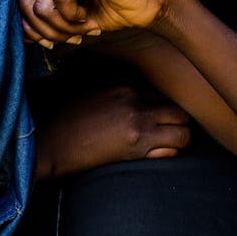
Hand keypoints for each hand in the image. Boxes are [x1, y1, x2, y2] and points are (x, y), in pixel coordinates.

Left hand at [15, 0, 170, 47]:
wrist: (146, 6)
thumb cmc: (107, 9)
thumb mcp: (65, 19)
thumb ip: (40, 21)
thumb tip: (19, 33)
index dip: (31, 25)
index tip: (53, 38)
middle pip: (25, 1)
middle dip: (47, 30)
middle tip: (70, 35)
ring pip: (41, 3)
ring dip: (62, 26)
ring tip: (81, 24)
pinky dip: (72, 16)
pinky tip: (87, 15)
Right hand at [35, 84, 190, 178]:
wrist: (53, 142)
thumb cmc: (70, 116)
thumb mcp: (95, 88)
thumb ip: (119, 86)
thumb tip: (138, 89)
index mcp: (124, 82)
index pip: (162, 90)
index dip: (164, 103)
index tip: (163, 112)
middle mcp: (134, 99)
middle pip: (178, 109)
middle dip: (180, 120)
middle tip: (172, 129)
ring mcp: (137, 124)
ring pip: (183, 131)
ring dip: (181, 137)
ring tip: (172, 142)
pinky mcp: (135, 148)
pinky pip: (171, 151)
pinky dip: (171, 153)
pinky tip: (161, 153)